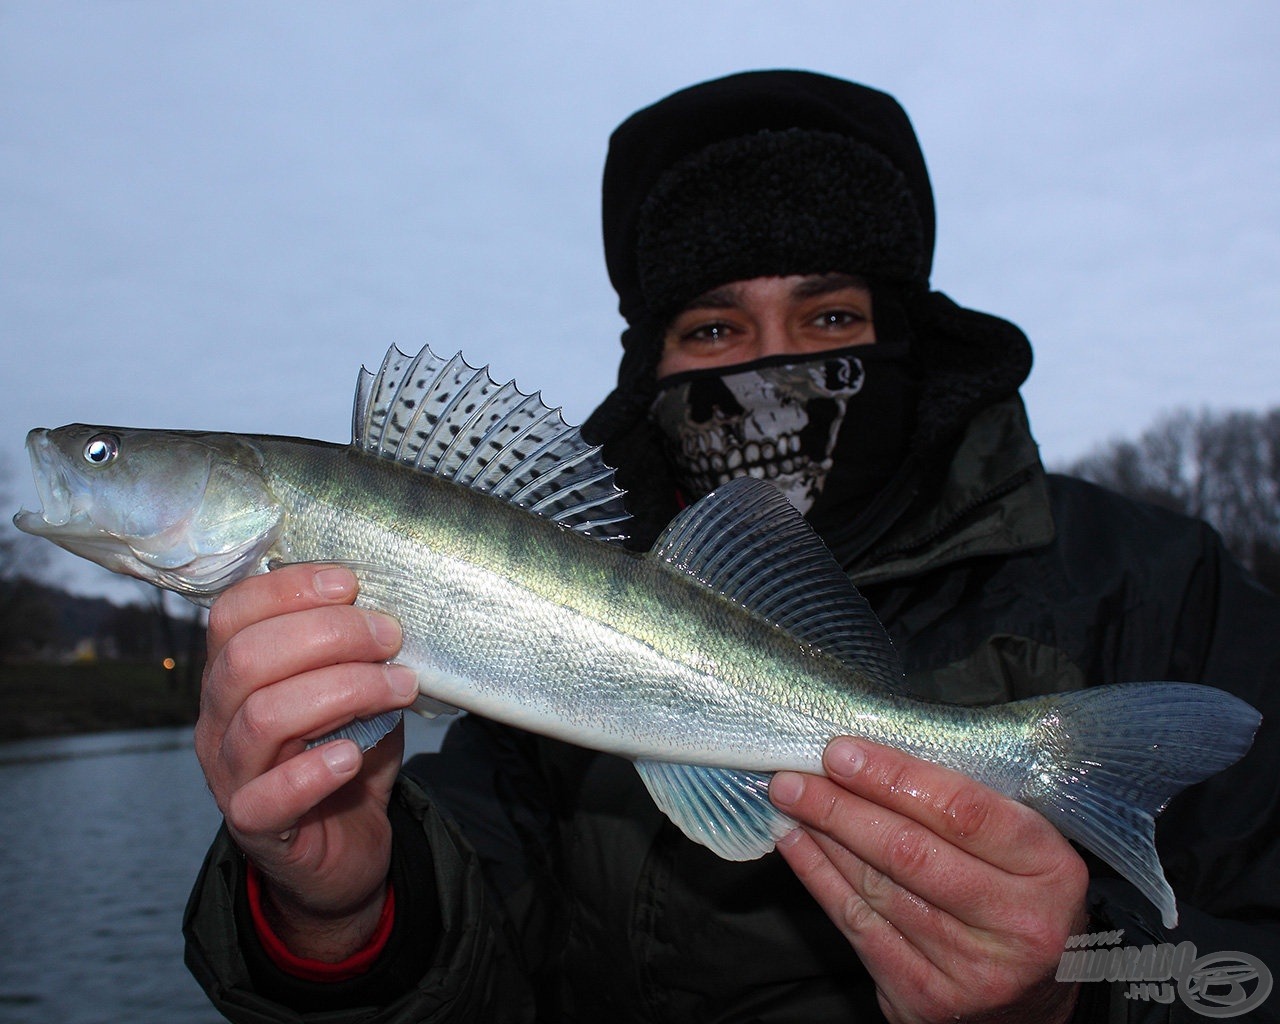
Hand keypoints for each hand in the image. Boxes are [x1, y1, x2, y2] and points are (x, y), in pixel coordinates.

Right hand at [194, 564, 419, 960]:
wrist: (343, 848)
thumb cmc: (345, 754)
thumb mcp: (357, 693)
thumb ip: (360, 654)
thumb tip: (390, 610)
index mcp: (233, 673)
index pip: (233, 612)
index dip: (287, 588)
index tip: (349, 583)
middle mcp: (218, 719)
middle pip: (247, 658)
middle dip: (328, 635)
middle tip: (389, 637)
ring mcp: (229, 774)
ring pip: (261, 717)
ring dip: (342, 691)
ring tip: (397, 688)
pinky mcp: (253, 826)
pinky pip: (266, 796)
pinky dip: (313, 770)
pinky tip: (354, 754)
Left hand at [770, 738, 1087, 1023]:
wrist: (1034, 1003)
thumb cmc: (1021, 899)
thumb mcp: (1023, 848)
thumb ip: (967, 806)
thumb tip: (872, 756)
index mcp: (1050, 870)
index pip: (962, 812)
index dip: (893, 777)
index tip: (841, 753)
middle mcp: (1017, 925)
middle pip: (910, 852)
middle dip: (841, 808)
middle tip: (795, 777)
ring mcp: (970, 969)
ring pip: (877, 888)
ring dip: (823, 838)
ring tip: (791, 801)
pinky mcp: (925, 999)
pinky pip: (858, 925)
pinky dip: (819, 878)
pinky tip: (798, 844)